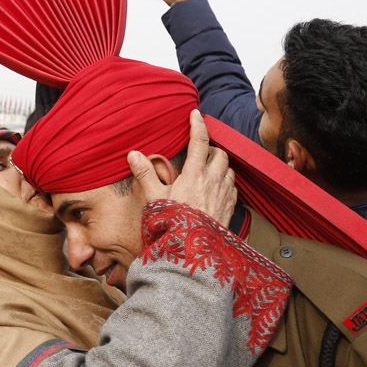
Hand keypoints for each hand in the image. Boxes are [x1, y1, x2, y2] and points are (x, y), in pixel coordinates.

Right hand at [128, 110, 236, 226]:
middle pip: (220, 153)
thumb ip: (145, 173)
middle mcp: (214, 181)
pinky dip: (226, 184)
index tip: (195, 113)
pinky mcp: (231, 208)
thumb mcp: (154, 198)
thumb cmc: (172, 224)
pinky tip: (216, 191)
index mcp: (195, 174)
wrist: (193, 252)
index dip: (197, 124)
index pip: (199, 140)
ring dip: (220, 166)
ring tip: (208, 171)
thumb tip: (133, 154)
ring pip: (229, 170)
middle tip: (200, 152)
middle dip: (211, 149)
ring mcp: (225, 195)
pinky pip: (233, 188)